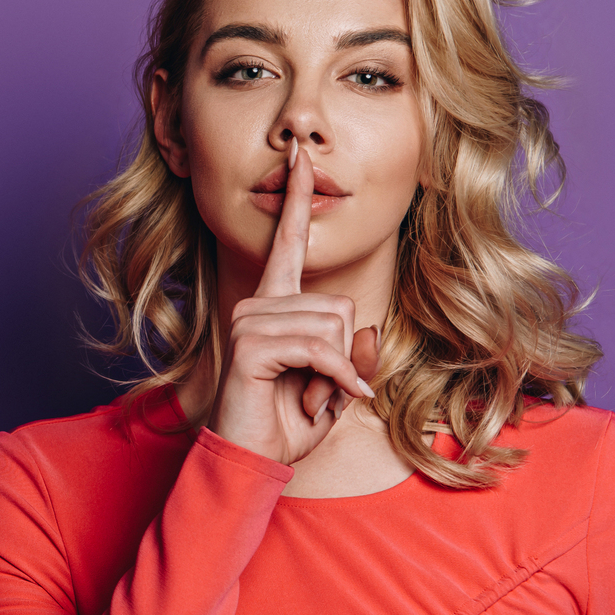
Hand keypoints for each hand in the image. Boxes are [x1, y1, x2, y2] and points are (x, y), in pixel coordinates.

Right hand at [204, 138, 379, 464]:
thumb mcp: (335, 386)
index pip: (288, 240)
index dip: (296, 198)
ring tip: (304, 397)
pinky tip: (321, 402)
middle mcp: (258, 304)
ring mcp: (250, 320)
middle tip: (314, 390)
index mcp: (275, 304)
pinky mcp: (251, 344)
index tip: (299, 155)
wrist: (249, 459)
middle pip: (339, 305)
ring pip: (332, 327)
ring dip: (333, 375)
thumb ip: (352, 354)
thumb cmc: (287, 422)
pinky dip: (333, 379)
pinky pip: (318, 349)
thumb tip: (365, 327)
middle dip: (342, 357)